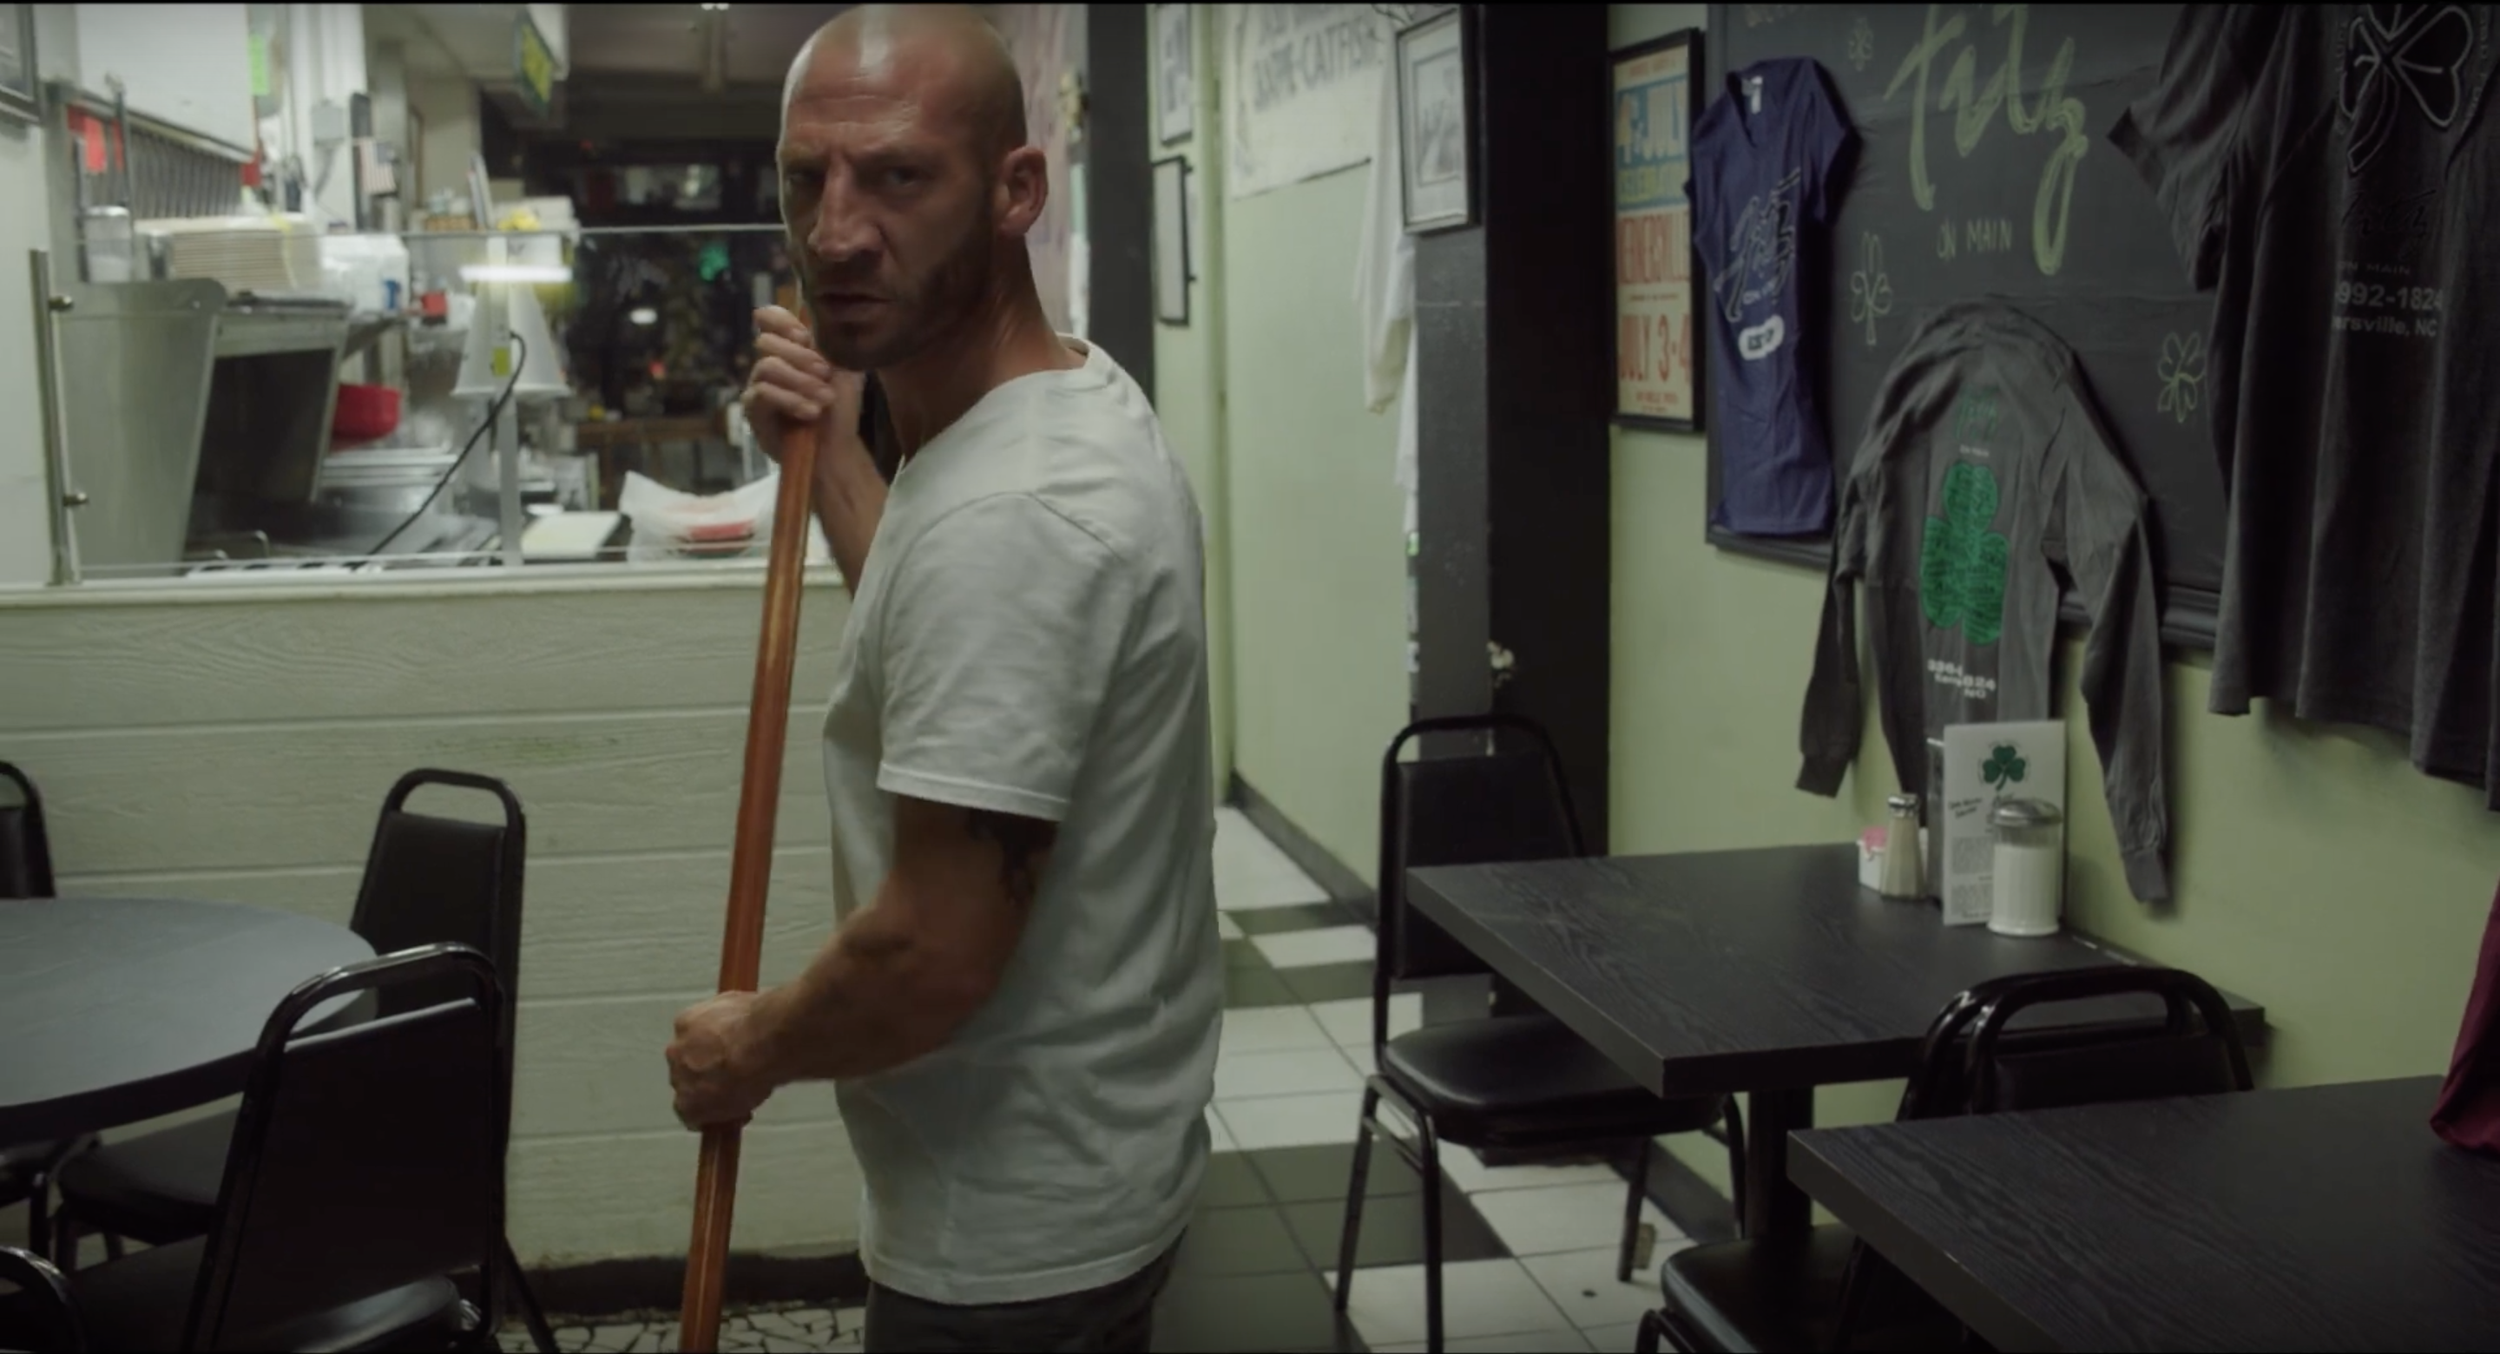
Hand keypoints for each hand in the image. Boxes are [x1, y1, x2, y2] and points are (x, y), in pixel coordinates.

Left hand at [666, 990, 778, 1130]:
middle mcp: (676, 1050)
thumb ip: (728, 1021)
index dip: (711, 1053)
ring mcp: (680, 1079)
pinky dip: (709, 1120)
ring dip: (708, 1097)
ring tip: (738, 1100)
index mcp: (686, 1023)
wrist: (762, 1044)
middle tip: (735, 1079)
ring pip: (689, 1093)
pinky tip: (730, 1119)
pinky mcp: (688, 1105)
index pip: (692, 1041)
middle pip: (687, 1068)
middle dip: (707, 1074)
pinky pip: (693, 1118)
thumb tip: (737, 1027)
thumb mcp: (739, 1005)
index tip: (728, 1058)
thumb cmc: (759, 1021)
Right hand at [742, 306, 863, 472]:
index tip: (804, 336)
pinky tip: (811, 412)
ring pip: (767, 366)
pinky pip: (763, 393)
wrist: (836, 448)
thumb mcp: (844, 371)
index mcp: (791, 347)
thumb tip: (814, 328)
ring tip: (825, 398)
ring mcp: (758, 384)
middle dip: (800, 355)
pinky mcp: (753, 408)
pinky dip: (790, 400)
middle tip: (826, 373)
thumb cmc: (840, 408)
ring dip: (800, 380)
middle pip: (767, 341)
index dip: (781, 320)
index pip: (770, 319)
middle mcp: (770, 362)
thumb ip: (830, 345)